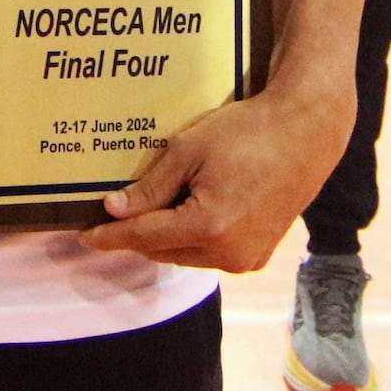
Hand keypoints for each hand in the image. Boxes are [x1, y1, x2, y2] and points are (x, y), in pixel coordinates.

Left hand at [80, 85, 353, 271]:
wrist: (305, 133)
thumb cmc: (248, 132)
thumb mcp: (190, 149)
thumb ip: (151, 187)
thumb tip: (115, 211)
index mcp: (208, 225)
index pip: (143, 236)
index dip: (110, 236)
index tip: (85, 234)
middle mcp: (228, 252)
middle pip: (163, 250)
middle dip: (139, 233)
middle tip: (117, 212)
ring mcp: (246, 258)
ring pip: (186, 255)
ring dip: (167, 237)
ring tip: (156, 205)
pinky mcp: (258, 256)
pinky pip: (211, 254)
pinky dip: (193, 238)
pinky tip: (189, 210)